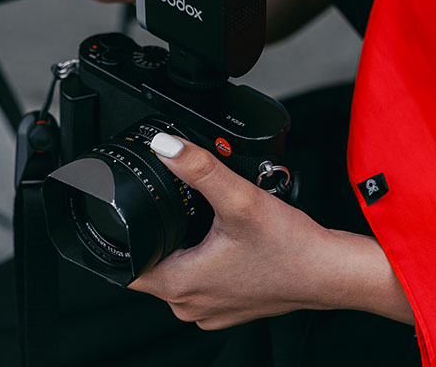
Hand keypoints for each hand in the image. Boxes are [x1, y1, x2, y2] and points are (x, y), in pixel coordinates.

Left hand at [128, 134, 335, 329]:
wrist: (331, 273)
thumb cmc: (291, 248)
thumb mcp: (240, 199)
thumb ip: (199, 168)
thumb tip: (166, 145)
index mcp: (182, 285)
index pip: (127, 267)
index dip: (124, 239)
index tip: (131, 215)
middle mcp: (191, 304)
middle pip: (151, 266)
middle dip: (156, 237)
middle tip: (174, 208)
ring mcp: (211, 309)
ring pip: (176, 273)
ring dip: (179, 248)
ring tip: (197, 222)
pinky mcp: (229, 306)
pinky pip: (199, 281)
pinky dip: (201, 261)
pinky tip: (218, 240)